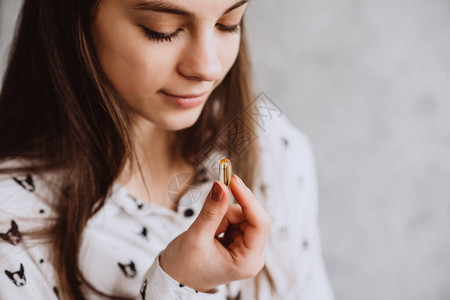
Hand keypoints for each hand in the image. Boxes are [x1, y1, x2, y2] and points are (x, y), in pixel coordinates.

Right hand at [159, 174, 271, 292]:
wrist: (176, 280)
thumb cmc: (184, 267)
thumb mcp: (196, 237)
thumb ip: (211, 211)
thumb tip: (221, 185)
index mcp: (248, 261)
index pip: (260, 223)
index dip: (248, 199)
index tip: (233, 181)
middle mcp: (253, 255)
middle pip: (250, 217)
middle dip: (227, 213)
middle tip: (207, 222)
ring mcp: (247, 248)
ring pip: (241, 215)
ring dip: (222, 217)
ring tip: (206, 234)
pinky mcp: (240, 241)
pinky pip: (235, 219)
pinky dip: (221, 219)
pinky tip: (211, 233)